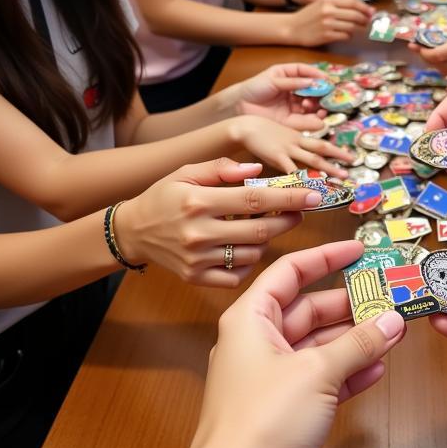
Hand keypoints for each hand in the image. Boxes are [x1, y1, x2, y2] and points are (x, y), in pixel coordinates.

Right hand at [119, 159, 314, 285]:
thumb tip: (258, 170)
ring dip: (267, 240)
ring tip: (263, 226)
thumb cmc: (164, 196)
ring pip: (253, 254)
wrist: (132, 231)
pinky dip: (248, 263)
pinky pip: (237, 276)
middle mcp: (199, 232)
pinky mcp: (196, 278)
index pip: (255, 199)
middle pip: (261, 230)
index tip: (314, 195)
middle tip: (300, 211)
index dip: (289, 197)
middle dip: (289, 220)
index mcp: (199, 201)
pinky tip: (243, 247)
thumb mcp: (187, 172)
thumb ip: (222, 169)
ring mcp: (198, 259)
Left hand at [174, 241, 406, 447]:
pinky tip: (376, 370)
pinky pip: (320, 380)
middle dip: (349, 306)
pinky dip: (346, 374)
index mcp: (251, 319)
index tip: (360, 250)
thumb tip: (392, 321)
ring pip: (317, 346)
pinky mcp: (283, 409)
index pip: (290, 271)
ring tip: (393, 334)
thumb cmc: (263, 420)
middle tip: (390, 299)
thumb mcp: (317, 373)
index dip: (325, 256)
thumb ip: (357, 344)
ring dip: (354, 341)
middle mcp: (257, 342)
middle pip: (308, 310)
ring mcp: (270, 377)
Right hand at [229, 116, 354, 177]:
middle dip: (338, 157)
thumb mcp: (281, 137)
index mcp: (298, 137)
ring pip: (312, 158)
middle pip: (322, 149)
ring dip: (328, 168)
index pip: (320, 144)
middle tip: (352, 164)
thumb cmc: (261, 133)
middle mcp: (297, 142)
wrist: (245, 126)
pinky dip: (301, 177)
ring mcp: (288, 149)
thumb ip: (292, 147)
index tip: (348, 157)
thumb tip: (301, 161)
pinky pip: (291, 168)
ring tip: (342, 176)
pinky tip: (310, 185)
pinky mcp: (276, 156)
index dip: (335, 151)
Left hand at [230, 63, 328, 130]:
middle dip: (321, 93)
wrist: (239, 106)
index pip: (306, 73)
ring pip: (311, 106)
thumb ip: (293, 82)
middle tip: (326, 95)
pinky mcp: (290, 120)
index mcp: (288, 76)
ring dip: (318, 106)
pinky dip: (313, 119)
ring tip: (318, 106)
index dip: (317, 75)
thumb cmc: (254, 88)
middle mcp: (293, 90)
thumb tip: (312, 82)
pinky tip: (317, 116)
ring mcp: (292, 106)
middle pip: (312, 90)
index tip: (327, 79)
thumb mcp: (273, 80)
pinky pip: (305, 119)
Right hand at [290, 0, 372, 45]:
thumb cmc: (308, 16)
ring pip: (352, 26)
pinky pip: (345, 36)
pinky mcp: (326, 36)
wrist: (292, 27)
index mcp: (328, 0)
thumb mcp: (322, 3)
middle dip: (364, 19)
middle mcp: (328, 10)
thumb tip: (361, 9)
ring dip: (358, 29)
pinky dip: (349, 36)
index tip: (372, 12)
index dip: (365, 8)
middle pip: (355, 15)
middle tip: (368, 22)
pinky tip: (347, 35)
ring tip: (359, 29)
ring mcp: (328, 24)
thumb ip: (338, 4)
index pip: (353, 2)